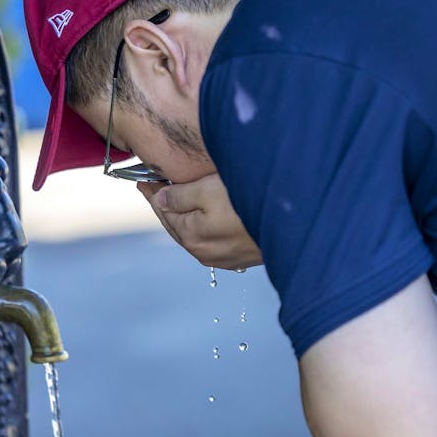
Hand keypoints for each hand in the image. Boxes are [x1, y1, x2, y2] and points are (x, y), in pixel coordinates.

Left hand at [137, 173, 261, 269]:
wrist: (292, 224)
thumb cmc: (248, 202)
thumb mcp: (208, 190)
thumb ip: (180, 196)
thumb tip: (160, 199)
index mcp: (191, 236)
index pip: (164, 210)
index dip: (152, 192)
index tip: (144, 178)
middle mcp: (204, 252)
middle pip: (177, 225)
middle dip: (167, 205)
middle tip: (156, 186)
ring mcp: (224, 258)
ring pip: (196, 233)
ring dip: (186, 216)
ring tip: (179, 197)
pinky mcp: (241, 256)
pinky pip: (214, 239)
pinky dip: (204, 226)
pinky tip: (207, 216)